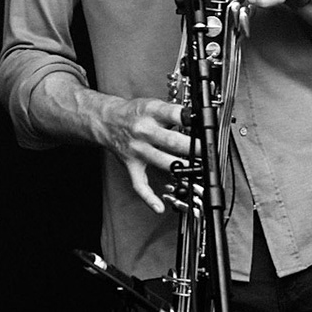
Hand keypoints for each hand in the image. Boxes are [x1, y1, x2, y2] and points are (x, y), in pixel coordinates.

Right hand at [94, 97, 192, 214]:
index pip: (172, 114)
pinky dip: (148, 197)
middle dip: (192, 146)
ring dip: (181, 167)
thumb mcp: (152, 104)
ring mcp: (137, 150)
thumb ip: (173, 112)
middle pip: (171, 140)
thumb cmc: (133, 113)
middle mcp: (143, 131)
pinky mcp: (131, 165)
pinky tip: (159, 207)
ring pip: (161, 161)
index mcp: (150, 113)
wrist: (106, 121)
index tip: (203, 124)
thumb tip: (197, 121)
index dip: (189, 119)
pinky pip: (139, 184)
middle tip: (205, 150)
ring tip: (197, 170)